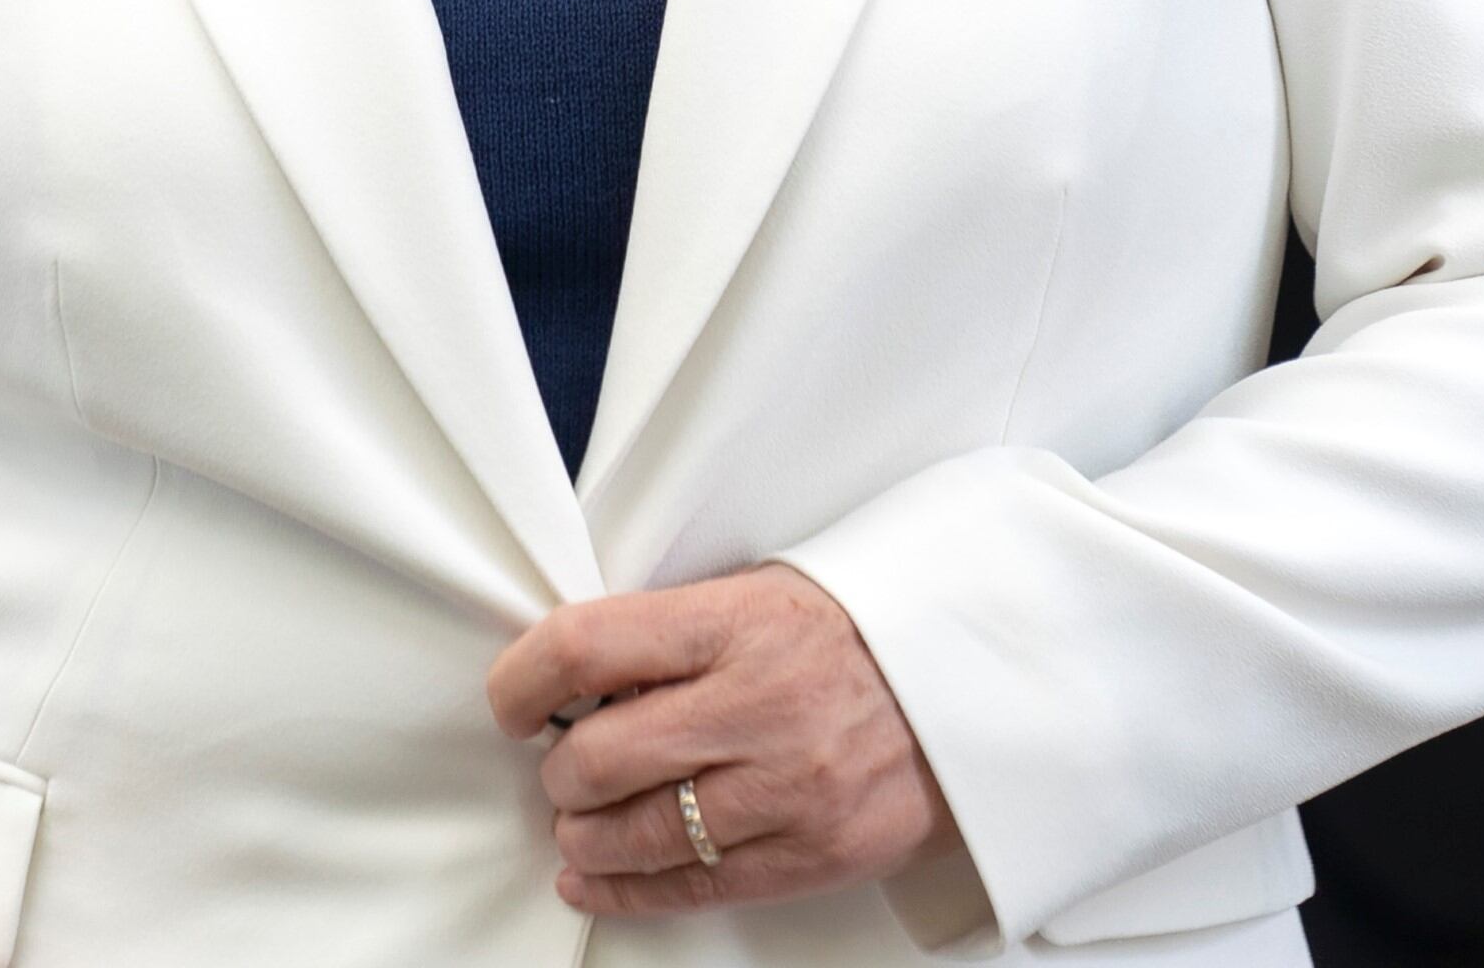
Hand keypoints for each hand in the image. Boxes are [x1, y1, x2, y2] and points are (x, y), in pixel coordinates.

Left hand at [487, 564, 957, 915]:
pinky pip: (693, 886)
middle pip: (597, 757)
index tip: (510, 699)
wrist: (974, 683)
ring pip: (635, 833)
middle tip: (562, 764)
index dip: (522, 679)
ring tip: (579, 821)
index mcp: (737, 623)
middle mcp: (759, 706)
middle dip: (559, 770)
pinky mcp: (814, 854)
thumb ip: (672, 635)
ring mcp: (789, 788)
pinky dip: (626, 889)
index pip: (586, 646)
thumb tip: (576, 680)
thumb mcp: (759, 595)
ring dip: (584, 834)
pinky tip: (595, 877)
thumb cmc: (857, 634)